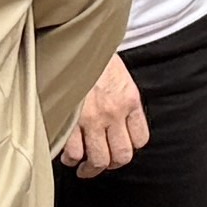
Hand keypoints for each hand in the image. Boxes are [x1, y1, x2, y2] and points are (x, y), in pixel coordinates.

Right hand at [58, 56, 147, 175]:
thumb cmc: (92, 53)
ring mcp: (92, 118)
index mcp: (130, 99)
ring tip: (80, 165)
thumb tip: (117, 118)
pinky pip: (73, 152)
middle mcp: (114, 112)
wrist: (72, 39)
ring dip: (89, 168)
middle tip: (99, 165)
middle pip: (121, 156)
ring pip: (98, 160)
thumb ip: (120, 95)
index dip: (129, 147)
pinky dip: (69, 157)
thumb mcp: (117, 72)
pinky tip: (65, 153)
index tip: (117, 148)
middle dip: (110, 165)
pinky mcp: (70, 120)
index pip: (140, 138)